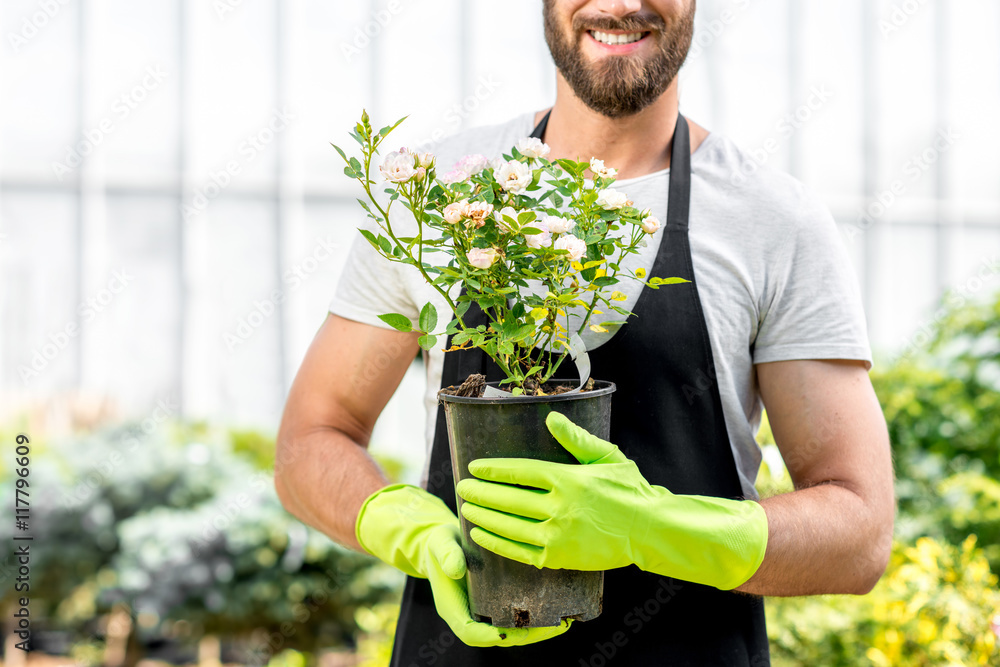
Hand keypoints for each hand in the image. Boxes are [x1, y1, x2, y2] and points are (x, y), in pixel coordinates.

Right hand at [355, 484, 572, 645]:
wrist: (444, 542)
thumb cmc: (440, 543)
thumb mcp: (440, 544)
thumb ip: (446, 555)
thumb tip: (456, 570)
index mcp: (453, 608)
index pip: (471, 633)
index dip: (491, 636)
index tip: (513, 632)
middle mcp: (470, 614)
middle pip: (498, 637)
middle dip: (527, 636)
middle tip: (556, 626)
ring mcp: (484, 611)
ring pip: (511, 630)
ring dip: (537, 630)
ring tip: (563, 621)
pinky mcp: (496, 602)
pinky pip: (515, 616)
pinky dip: (534, 616)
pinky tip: (555, 606)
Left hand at [455, 413, 768, 589]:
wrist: (649, 531)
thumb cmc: (629, 490)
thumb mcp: (606, 457)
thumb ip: (576, 439)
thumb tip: (550, 418)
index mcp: (568, 479)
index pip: (520, 471)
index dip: (494, 470)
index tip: (475, 468)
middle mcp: (559, 507)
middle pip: (508, 499)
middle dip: (480, 493)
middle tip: (461, 488)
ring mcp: (557, 535)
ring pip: (508, 525)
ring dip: (483, 516)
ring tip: (465, 508)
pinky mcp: (558, 558)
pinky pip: (518, 550)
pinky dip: (496, 542)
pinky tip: (480, 534)